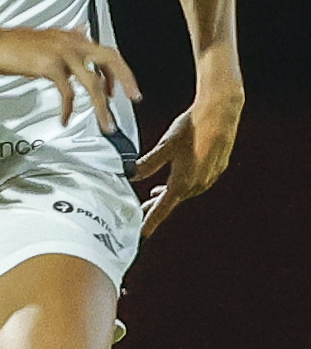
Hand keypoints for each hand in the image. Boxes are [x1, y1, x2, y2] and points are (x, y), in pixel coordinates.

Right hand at [0, 26, 140, 130]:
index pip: (106, 52)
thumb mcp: (46, 37)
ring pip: (93, 81)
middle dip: (125, 80)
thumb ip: (66, 37)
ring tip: (106, 125)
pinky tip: (66, 119)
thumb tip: (83, 29)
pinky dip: (69, 109)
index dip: (117, 72)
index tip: (117, 92)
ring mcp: (62, 53)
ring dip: (101, 107)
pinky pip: (67, 92)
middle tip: (135, 99)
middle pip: (111, 59)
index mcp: (73, 37)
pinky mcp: (49, 66)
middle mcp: (72, 42)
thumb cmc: (12, 43)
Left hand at [133, 85, 243, 241]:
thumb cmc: (192, 127)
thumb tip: (129, 175)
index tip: (141, 235)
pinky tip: (176, 179)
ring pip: (185, 192)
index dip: (150, 222)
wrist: (220, 113)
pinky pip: (197, 183)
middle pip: (173, 201)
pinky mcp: (216, 168)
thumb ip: (147, 163)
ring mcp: (210, 176)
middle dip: (156, 207)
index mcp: (183, 181)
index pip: (162, 208)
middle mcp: (198, 183)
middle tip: (141, 213)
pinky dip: (183, 185)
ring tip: (155, 195)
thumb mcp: (164, 145)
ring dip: (169, 195)